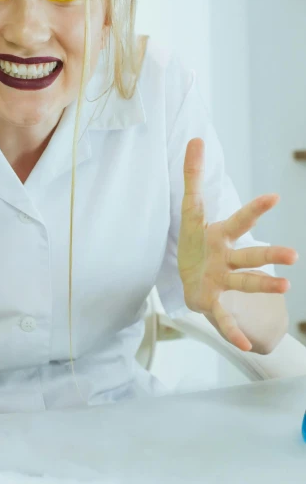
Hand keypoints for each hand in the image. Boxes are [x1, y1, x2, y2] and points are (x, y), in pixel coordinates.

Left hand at [177, 138, 297, 350]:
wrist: (189, 275)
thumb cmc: (196, 240)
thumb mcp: (189, 209)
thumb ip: (192, 175)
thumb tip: (195, 138)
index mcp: (222, 235)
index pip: (240, 220)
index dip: (255, 209)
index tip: (274, 197)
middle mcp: (228, 259)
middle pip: (250, 256)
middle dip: (270, 255)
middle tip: (293, 255)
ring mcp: (222, 281)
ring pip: (244, 283)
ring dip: (263, 287)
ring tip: (285, 289)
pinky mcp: (211, 301)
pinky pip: (223, 317)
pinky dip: (233, 330)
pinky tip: (245, 345)